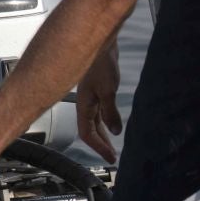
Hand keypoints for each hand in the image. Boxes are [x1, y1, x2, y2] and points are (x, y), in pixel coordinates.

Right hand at [75, 46, 122, 163]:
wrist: (102, 43)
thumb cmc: (100, 63)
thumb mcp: (108, 90)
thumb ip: (110, 111)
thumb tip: (116, 130)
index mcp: (83, 106)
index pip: (87, 134)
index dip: (98, 147)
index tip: (110, 157)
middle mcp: (85, 103)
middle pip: (90, 130)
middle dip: (100, 144)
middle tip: (111, 156)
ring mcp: (91, 97)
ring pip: (95, 121)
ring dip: (103, 134)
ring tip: (112, 145)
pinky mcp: (98, 90)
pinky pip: (100, 111)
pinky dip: (106, 120)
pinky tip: (112, 123)